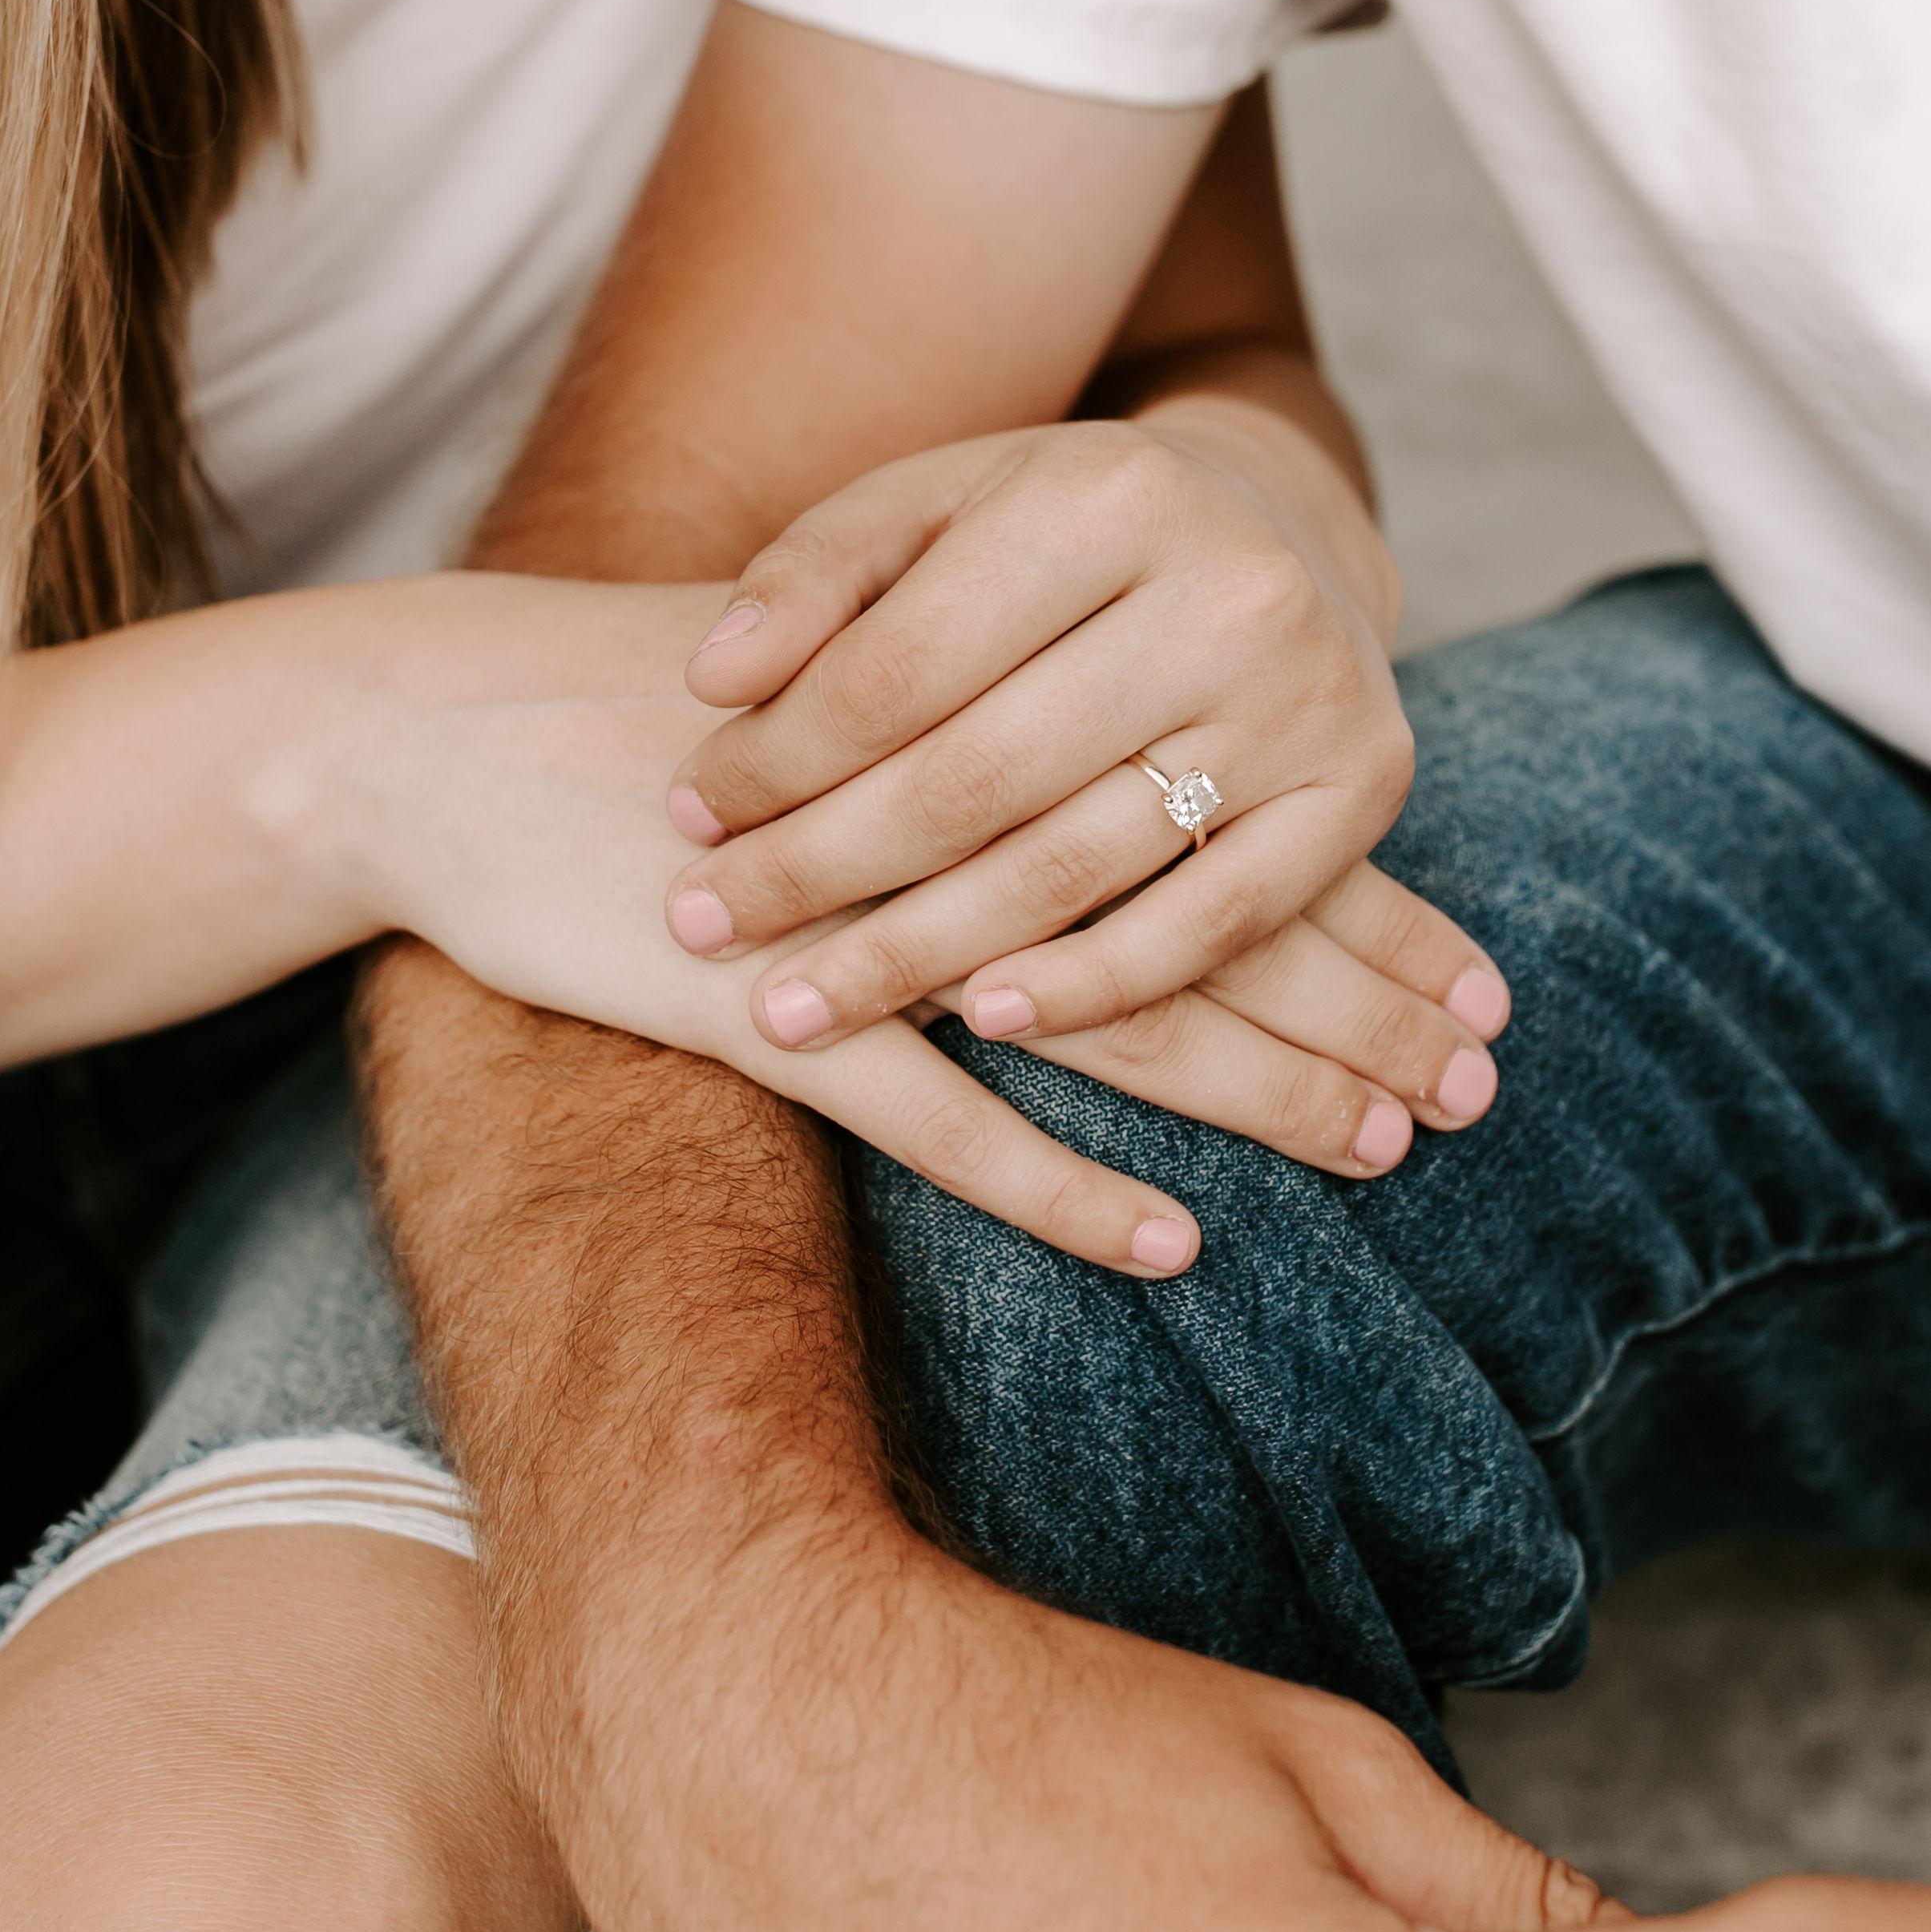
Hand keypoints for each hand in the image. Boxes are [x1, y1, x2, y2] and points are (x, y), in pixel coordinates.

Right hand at [336, 580, 1485, 1273]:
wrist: (450, 730)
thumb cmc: (655, 719)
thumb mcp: (844, 690)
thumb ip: (989, 727)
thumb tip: (1138, 777)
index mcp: (993, 714)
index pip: (1222, 821)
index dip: (1361, 908)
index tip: (1480, 986)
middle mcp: (954, 806)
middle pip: (1202, 919)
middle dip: (1356, 1008)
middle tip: (1478, 1088)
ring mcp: (862, 917)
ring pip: (1107, 1019)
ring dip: (1258, 1093)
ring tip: (1380, 1152)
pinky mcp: (768, 1009)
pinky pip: (941, 1120)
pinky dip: (1060, 1187)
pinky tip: (1169, 1241)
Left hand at [658, 419, 1508, 1131]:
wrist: (1278, 527)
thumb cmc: (1059, 532)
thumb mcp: (935, 504)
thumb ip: (815, 575)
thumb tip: (710, 680)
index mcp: (1108, 495)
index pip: (902, 664)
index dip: (778, 758)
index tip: (685, 820)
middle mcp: (1229, 590)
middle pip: (979, 777)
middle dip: (822, 868)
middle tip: (706, 929)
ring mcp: (1306, 700)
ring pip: (1079, 865)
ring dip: (919, 955)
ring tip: (797, 1004)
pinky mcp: (1362, 795)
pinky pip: (1211, 926)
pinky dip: (1093, 985)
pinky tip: (981, 1019)